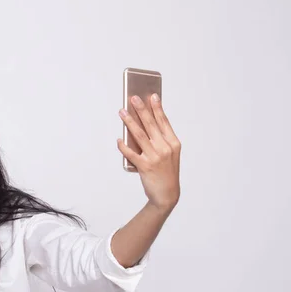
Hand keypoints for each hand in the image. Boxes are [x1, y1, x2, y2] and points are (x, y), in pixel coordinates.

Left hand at [118, 94, 180, 213]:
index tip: (151, 96)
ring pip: (139, 135)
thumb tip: (141, 125)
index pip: (163, 122)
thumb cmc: (166, 172)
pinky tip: (118, 139)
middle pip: (150, 125)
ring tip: (122, 112)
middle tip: (133, 98)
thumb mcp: (169, 154)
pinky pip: (131, 153)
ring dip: (129, 122)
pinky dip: (123, 146)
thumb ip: (159, 140)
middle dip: (141, 109)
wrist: (167, 195)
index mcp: (173, 143)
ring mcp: (155, 157)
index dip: (157, 108)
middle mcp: (165, 148)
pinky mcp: (144, 167)